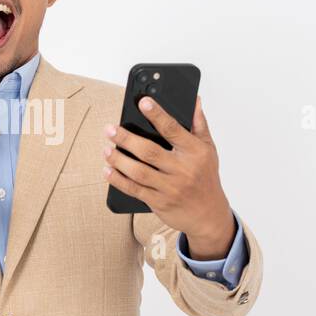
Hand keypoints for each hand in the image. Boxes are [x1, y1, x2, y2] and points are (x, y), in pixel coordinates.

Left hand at [102, 95, 236, 258]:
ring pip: (138, 172)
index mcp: (195, 152)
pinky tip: (108, 170)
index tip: (143, 102)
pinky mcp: (159, 203)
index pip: (173, 130)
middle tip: (110, 129)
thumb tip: (193, 100)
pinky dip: (118, 180)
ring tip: (106, 149)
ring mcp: (170, 188)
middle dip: (126, 139)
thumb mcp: (208, 149)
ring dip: (118, 160)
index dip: (157, 114)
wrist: (208, 215)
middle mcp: (183, 170)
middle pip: (149, 152)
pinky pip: (134, 190)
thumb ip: (199, 124)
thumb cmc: (206, 178)